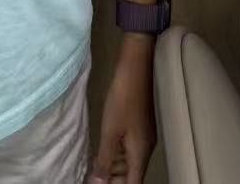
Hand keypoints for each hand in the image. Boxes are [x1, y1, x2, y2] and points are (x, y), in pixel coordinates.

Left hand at [90, 42, 154, 182]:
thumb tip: (98, 183)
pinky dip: (116, 155)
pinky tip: (102, 152)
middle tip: (93, 177)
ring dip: (113, 168)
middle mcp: (145, 148)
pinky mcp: (140, 126)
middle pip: (132, 175)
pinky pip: (129, 150)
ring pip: (129, 162)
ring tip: (94, 169)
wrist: (136, 67)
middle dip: (114, 180)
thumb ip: (104, 160)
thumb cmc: (123, 98)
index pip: (133, 183)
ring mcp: (144, 137)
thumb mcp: (110, 131)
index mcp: (141, 153)